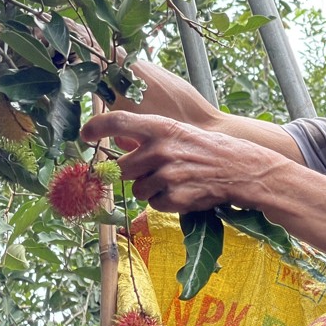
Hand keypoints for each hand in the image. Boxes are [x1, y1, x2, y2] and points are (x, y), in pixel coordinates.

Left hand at [81, 110, 261, 212]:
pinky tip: (183, 190)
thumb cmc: (206, 147)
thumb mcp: (177, 132)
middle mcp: (160, 149)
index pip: (118, 121)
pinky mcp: (175, 198)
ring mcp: (167, 175)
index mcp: (160, 127)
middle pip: (121, 168)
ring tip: (174, 178)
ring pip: (137, 189)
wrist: (240, 169)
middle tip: (148, 169)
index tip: (85, 134)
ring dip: (149, 188)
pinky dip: (164, 201)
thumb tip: (116, 141)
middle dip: (129, 173)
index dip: (97, 127)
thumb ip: (147, 136)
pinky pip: (153, 204)